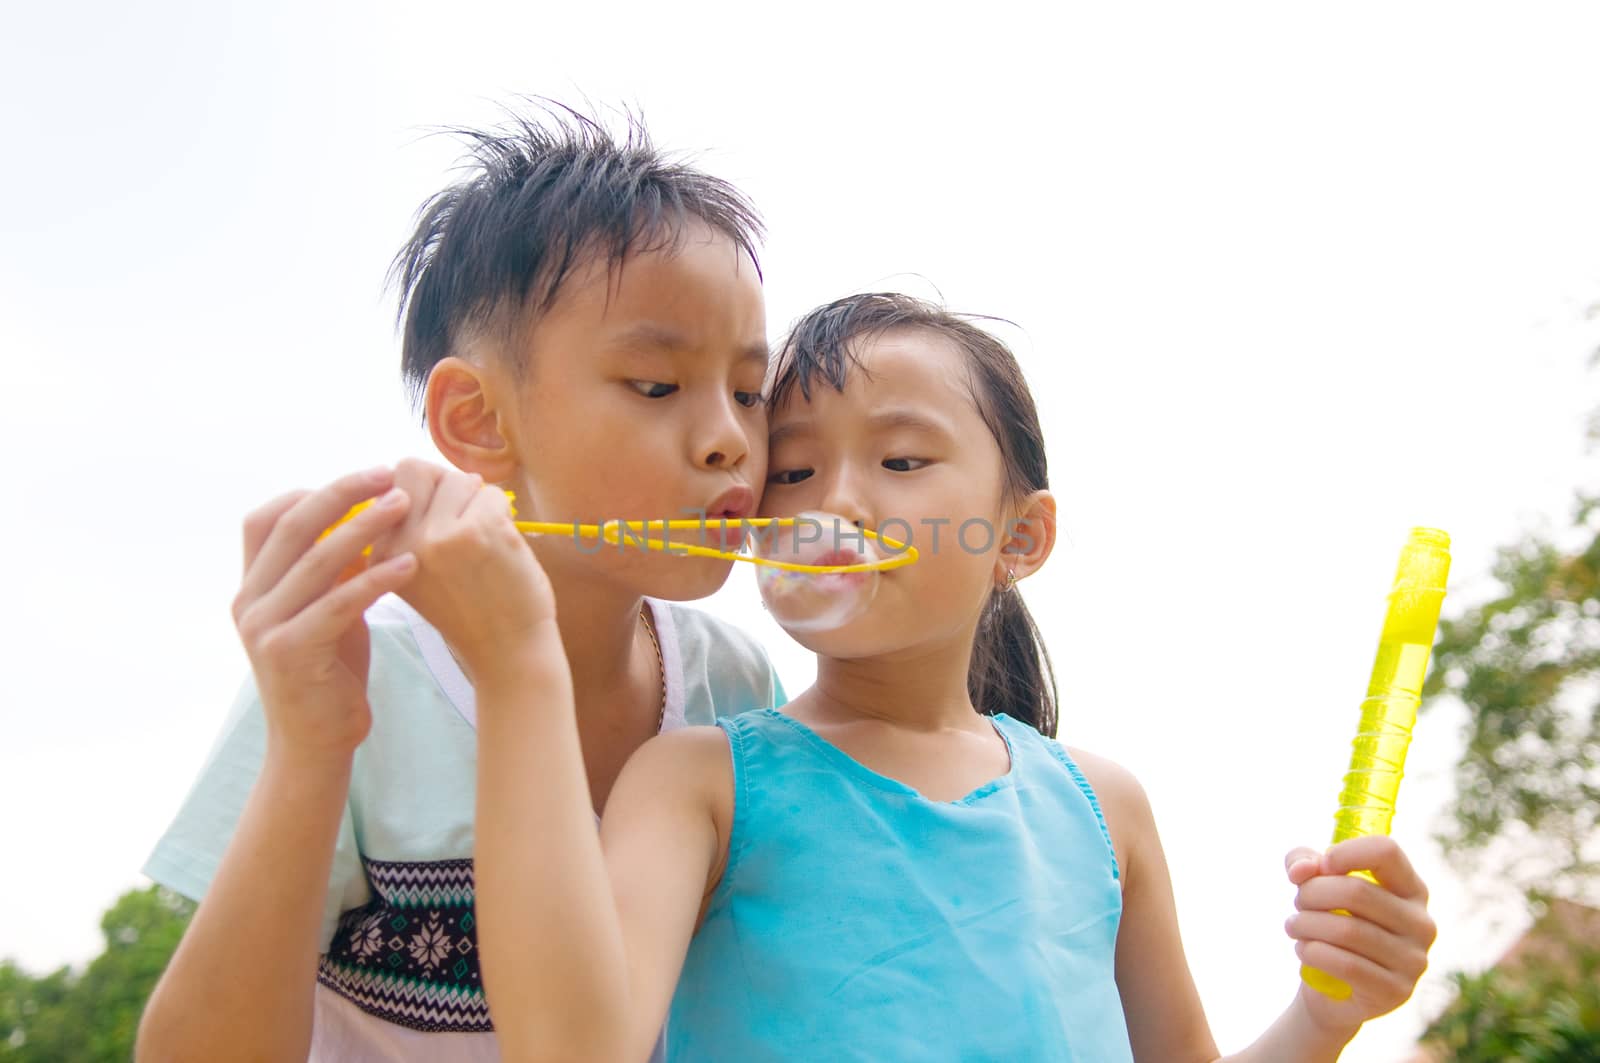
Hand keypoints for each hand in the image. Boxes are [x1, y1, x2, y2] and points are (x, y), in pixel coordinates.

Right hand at [232, 466, 418, 760]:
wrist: (314, 744)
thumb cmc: (329, 672)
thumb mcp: (325, 610)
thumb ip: (329, 571)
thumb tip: (361, 516)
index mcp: (252, 586)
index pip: (266, 518)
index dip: (312, 491)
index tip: (363, 477)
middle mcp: (249, 601)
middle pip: (293, 526)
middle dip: (342, 492)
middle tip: (386, 473)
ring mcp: (264, 627)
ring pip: (317, 560)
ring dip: (365, 527)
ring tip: (404, 505)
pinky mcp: (291, 653)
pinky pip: (338, 604)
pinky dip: (375, 579)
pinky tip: (410, 564)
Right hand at [367, 458, 557, 682]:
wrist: (506, 650)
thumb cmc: (469, 610)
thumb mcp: (416, 574)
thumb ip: (408, 530)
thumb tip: (419, 471)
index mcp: (379, 554)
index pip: (392, 483)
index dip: (423, 489)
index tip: (443, 515)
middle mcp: (400, 544)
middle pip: (417, 469)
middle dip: (446, 486)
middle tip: (466, 522)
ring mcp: (437, 537)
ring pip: (457, 478)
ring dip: (478, 502)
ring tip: (484, 541)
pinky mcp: (476, 532)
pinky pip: (490, 493)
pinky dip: (503, 513)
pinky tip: (501, 547)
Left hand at [1283, 836, 1436, 1037]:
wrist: (1333, 992)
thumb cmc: (1330, 924)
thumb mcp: (1315, 885)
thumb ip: (1304, 862)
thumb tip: (1301, 870)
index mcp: (1411, 888)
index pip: (1386, 851)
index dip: (1344, 853)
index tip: (1322, 866)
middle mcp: (1421, 923)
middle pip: (1356, 892)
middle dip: (1312, 894)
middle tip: (1298, 904)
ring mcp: (1414, 960)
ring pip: (1347, 930)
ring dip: (1306, 925)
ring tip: (1294, 926)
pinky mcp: (1396, 991)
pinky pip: (1346, 964)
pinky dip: (1313, 952)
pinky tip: (1304, 949)